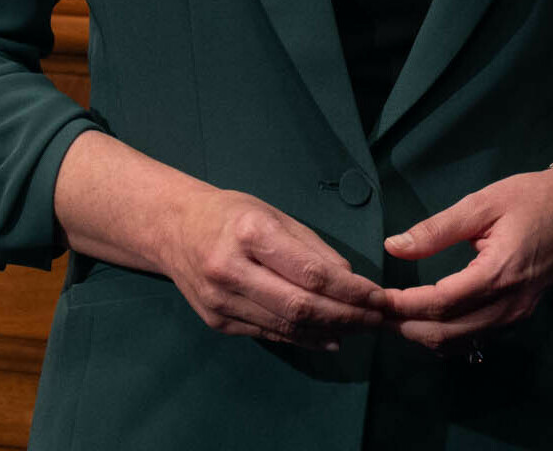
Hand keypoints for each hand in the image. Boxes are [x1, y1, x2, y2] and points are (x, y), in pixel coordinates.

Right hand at [155, 185, 388, 348]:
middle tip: (378, 320)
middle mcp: (231, 270)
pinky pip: (269, 335)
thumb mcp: (273, 214)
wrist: (173, 229)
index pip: (310, 273)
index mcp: (250, 233)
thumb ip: (312, 248)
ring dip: (329, 331)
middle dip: (346, 316)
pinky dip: (302, 338)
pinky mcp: (217, 323)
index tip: (379, 297)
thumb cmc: (231, 214)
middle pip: (300, 306)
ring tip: (360, 330)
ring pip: (286, 326)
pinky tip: (327, 336)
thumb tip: (350, 281)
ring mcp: (221, 301)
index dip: (350, 291)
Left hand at [377, 165, 552, 346]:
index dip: (403, 305)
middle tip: (375, 312)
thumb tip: (393, 247)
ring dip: (423, 336)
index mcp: (499, 272)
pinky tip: (425, 323)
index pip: (441, 302)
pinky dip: (446, 338)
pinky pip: (476, 339)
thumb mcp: (482, 203)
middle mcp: (509, 304)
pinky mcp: (518, 317)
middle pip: (447, 332)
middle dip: (406, 326)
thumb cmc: (530, 198)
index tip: (375, 298)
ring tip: (393, 318)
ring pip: (461, 343)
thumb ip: (436, 229)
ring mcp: (516, 315)